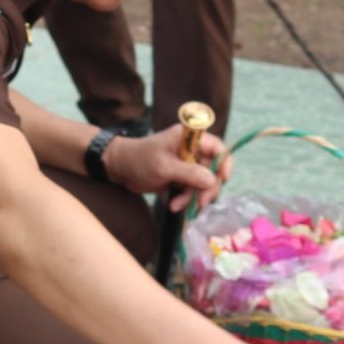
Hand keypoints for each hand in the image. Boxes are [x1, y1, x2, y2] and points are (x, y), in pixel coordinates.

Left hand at [102, 124, 225, 211]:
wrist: (120, 169)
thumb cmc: (139, 160)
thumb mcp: (163, 167)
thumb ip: (188, 173)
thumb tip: (212, 180)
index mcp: (189, 138)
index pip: (217, 147)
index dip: (224, 162)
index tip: (223, 178)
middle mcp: (192, 150)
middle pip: (214, 169)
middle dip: (208, 187)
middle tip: (200, 202)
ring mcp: (187, 165)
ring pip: (203, 183)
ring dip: (194, 197)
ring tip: (179, 206)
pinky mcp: (181, 178)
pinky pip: (192, 190)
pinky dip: (185, 199)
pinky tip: (174, 206)